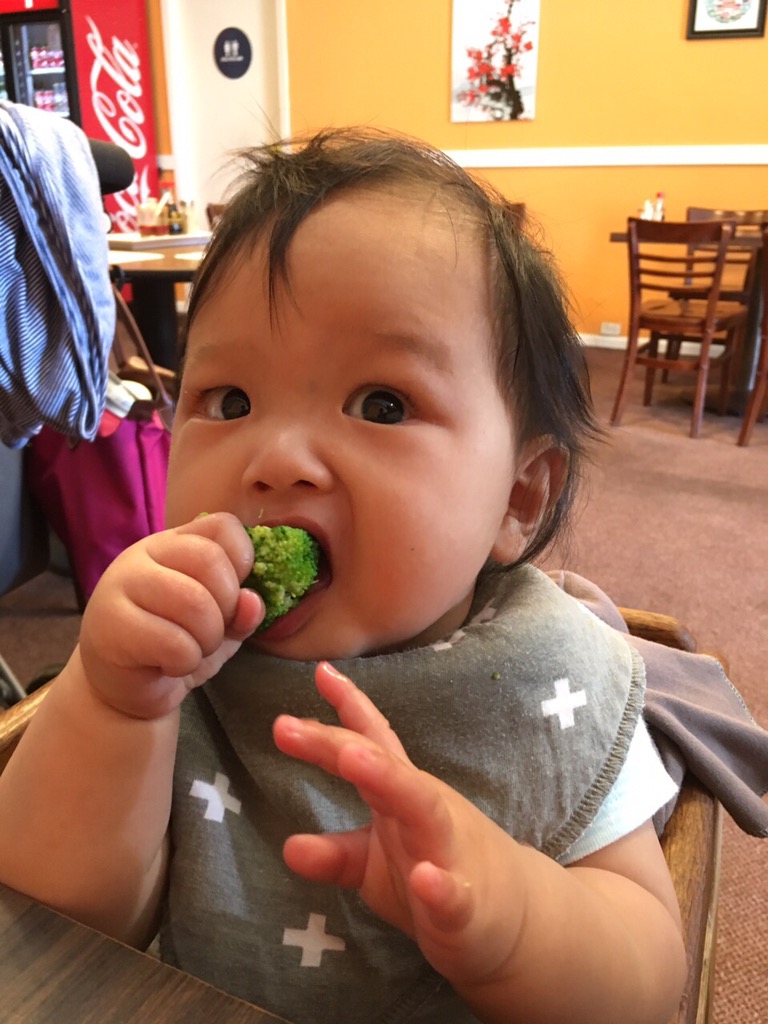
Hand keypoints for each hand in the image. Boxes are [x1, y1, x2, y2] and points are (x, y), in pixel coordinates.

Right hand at [79, 512, 263, 718]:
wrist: (122, 689)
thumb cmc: (173, 646)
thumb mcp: (221, 624)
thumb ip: (242, 610)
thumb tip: (252, 602)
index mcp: (175, 543)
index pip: (222, 526)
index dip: (242, 561)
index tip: (232, 596)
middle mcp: (145, 553)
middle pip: (210, 560)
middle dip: (227, 607)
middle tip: (212, 632)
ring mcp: (123, 584)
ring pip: (194, 601)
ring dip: (208, 638)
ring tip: (192, 651)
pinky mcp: (112, 626)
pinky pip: (173, 642)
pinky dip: (185, 661)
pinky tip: (169, 665)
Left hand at [273, 662, 525, 990]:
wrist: (516, 922)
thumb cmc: (438, 875)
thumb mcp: (376, 863)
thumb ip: (335, 852)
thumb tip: (288, 847)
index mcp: (402, 795)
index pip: (373, 742)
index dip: (347, 706)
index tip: (319, 670)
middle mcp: (425, 810)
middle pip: (384, 767)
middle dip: (339, 744)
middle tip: (286, 725)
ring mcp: (448, 853)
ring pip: (421, 809)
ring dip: (387, 780)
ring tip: (352, 758)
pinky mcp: (465, 905)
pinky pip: (453, 894)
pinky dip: (440, 887)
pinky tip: (425, 880)